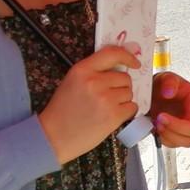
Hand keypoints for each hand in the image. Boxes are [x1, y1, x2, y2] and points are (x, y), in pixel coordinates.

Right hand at [39, 46, 140, 163]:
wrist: (54, 136)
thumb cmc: (63, 110)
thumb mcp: (72, 81)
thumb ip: (93, 72)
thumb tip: (119, 69)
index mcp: (82, 69)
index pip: (112, 53)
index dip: (127, 56)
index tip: (135, 63)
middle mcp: (94, 81)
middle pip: (125, 77)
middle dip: (120, 86)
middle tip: (107, 97)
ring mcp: (105, 98)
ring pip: (129, 93)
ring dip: (123, 100)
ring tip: (105, 108)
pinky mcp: (113, 115)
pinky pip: (132, 107)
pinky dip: (126, 112)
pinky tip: (112, 116)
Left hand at [149, 71, 189, 147]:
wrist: (150, 96)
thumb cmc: (163, 86)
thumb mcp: (166, 77)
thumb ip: (169, 82)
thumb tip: (169, 91)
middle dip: (178, 127)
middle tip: (162, 117)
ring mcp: (184, 127)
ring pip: (186, 140)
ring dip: (170, 134)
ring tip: (158, 123)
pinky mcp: (174, 136)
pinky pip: (173, 144)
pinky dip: (163, 139)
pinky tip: (156, 129)